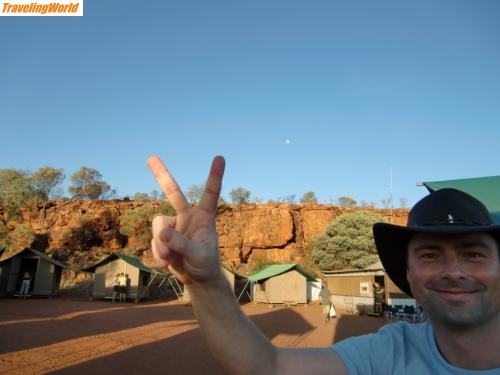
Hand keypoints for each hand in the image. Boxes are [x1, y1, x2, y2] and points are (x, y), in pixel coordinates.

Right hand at [148, 155, 225, 285]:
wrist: (197, 278)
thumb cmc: (205, 264)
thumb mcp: (199, 256)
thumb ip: (182, 244)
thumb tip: (163, 233)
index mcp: (204, 217)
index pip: (210, 194)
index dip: (215, 176)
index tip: (220, 157)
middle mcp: (188, 217)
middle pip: (174, 193)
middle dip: (162, 175)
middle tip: (151, 157)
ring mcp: (174, 226)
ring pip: (158, 225)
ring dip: (160, 244)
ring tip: (168, 258)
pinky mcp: (163, 237)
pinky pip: (154, 240)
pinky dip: (157, 253)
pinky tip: (166, 263)